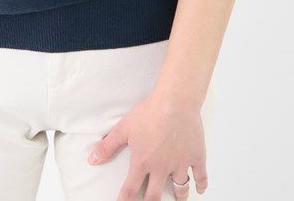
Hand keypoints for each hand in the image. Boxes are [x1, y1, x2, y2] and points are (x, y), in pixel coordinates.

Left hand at [87, 93, 208, 198]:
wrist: (175, 102)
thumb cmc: (150, 112)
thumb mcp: (124, 128)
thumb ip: (108, 146)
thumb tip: (92, 159)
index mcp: (143, 162)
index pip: (130, 189)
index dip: (124, 200)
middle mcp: (162, 167)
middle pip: (155, 195)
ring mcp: (180, 164)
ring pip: (180, 187)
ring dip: (179, 196)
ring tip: (178, 199)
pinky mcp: (196, 156)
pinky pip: (201, 175)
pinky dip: (201, 184)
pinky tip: (200, 189)